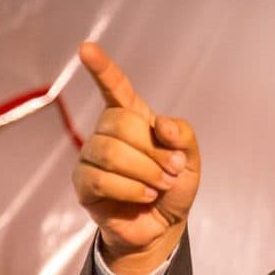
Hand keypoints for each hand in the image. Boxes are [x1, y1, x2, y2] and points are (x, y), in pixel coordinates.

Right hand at [72, 41, 200, 274]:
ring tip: (159, 187)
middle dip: (152, 151)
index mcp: (133, 118)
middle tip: (170, 172)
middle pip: (120, 123)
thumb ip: (183, 136)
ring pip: (110, 152)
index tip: (86, 48)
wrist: (163, 226)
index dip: (102, 69)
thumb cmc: (173, 188)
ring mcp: (91, 157)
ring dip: (145, 173)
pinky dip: (132, 190)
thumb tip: (161, 125)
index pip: (115, 88)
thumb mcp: (190, 160)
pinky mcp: (84, 183)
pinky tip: (144, 197)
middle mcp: (107, 132)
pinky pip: (101, 178)